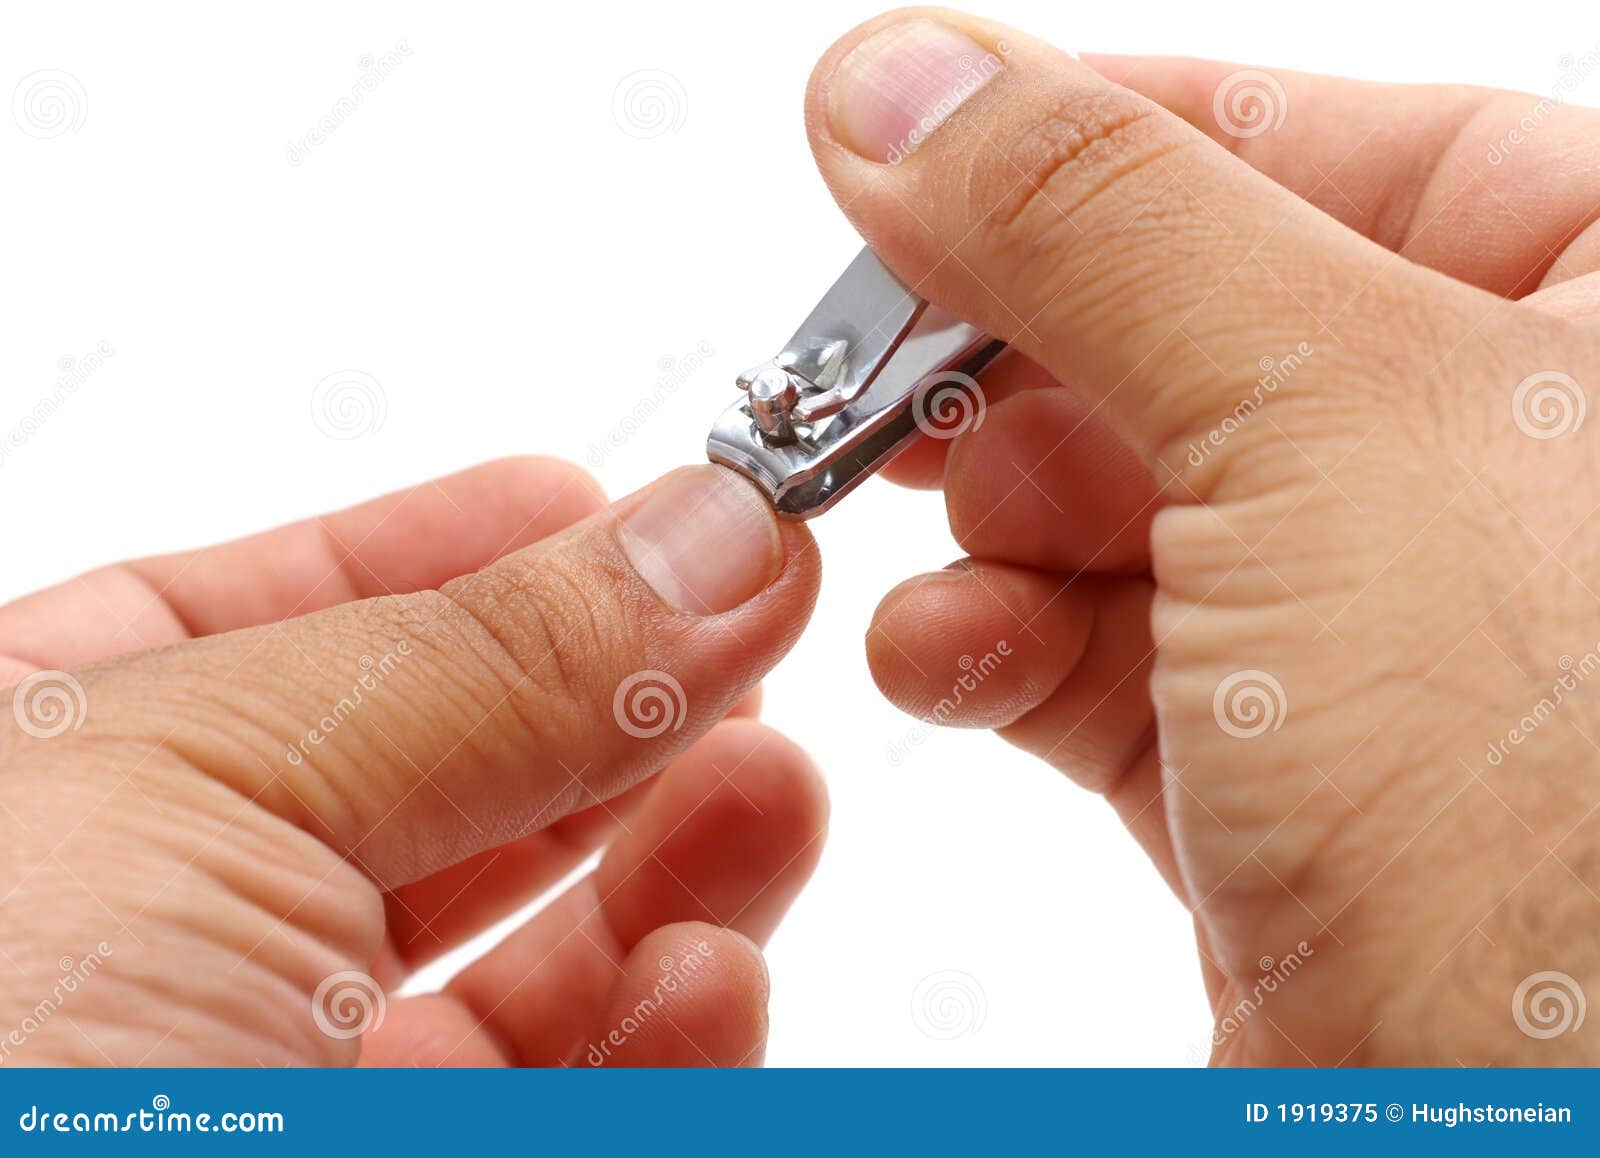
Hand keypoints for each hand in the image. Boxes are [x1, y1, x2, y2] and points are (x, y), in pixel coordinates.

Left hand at [0, 460, 824, 1065]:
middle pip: (437, 791)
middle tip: (750, 619)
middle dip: (608, 700)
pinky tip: (704, 969)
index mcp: (42, 785)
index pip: (270, 629)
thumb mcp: (205, 787)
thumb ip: (485, 656)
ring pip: (531, 962)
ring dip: (676, 863)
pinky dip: (665, 1035)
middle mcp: (157, 945)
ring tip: (770, 783)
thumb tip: (704, 532)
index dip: (448, 553)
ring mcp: (287, 1087)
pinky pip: (577, 1095)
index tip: (603, 502)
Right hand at [810, 8, 1599, 1062]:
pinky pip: (1100, 662)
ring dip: (981, 520)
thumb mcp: (1327, 418)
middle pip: (1179, 331)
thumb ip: (1100, 221)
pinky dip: (996, 650)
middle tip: (863, 371)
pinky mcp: (1277, 779)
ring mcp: (1380, 634)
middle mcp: (1501, 470)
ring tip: (905, 534)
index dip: (1083, 143)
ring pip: (1117, 507)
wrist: (1525, 1139)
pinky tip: (947, 660)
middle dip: (1004, 361)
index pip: (1305, 142)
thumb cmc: (1564, 810)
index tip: (899, 147)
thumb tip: (898, 82)